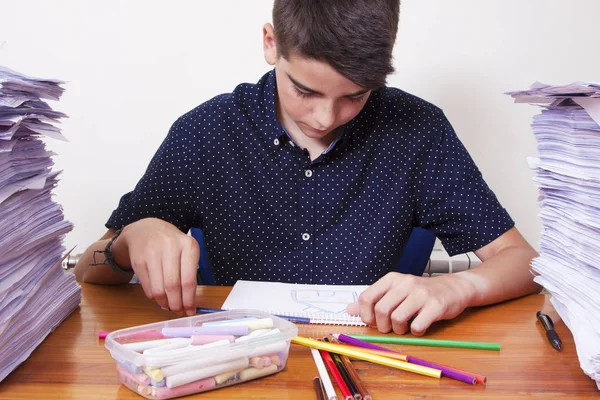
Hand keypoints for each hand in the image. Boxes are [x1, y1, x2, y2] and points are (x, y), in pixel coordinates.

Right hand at [116, 218, 199, 315]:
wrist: (146, 230)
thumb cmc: (172, 244)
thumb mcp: (186, 251)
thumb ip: (189, 274)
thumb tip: (189, 304)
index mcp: (188, 246)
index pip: (189, 280)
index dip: (189, 300)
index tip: (190, 310)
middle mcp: (171, 248)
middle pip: (173, 286)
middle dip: (176, 304)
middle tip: (178, 311)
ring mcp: (152, 254)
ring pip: (159, 289)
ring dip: (164, 303)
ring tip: (169, 305)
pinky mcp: (139, 261)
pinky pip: (147, 288)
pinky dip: (154, 296)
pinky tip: (159, 295)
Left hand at [346, 272, 473, 335]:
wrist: (453, 288)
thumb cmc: (420, 292)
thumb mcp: (395, 291)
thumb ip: (373, 300)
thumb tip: (349, 310)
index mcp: (391, 279)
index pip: (367, 297)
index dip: (366, 315)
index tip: (373, 322)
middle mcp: (405, 283)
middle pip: (381, 310)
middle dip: (382, 326)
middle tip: (390, 328)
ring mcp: (421, 294)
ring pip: (397, 319)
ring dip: (398, 330)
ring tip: (405, 327)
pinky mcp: (436, 305)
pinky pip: (417, 326)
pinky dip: (415, 332)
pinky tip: (419, 327)